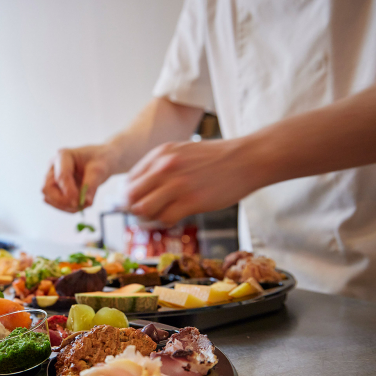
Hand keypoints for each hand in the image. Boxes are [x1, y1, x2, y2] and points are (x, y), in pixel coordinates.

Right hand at [43, 145, 115, 212]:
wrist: (102, 161)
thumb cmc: (101, 160)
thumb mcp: (100, 170)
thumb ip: (91, 185)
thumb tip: (86, 202)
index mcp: (63, 156)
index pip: (61, 176)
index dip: (68, 191)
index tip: (79, 202)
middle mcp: (54, 167)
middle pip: (47, 188)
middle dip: (62, 201)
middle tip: (79, 205)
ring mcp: (53, 179)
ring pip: (49, 198)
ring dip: (66, 206)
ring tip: (84, 204)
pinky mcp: (57, 189)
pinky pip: (57, 203)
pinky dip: (69, 208)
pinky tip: (82, 204)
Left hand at [126, 138, 266, 224]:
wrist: (246, 159)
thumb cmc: (216, 159)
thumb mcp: (182, 152)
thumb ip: (161, 167)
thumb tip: (141, 189)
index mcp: (160, 154)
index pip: (129, 180)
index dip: (130, 196)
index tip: (136, 203)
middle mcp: (164, 167)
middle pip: (132, 196)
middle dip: (133, 209)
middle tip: (144, 214)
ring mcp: (178, 184)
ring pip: (144, 209)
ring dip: (148, 218)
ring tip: (158, 217)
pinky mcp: (192, 201)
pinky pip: (165, 219)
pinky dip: (165, 222)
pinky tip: (174, 218)